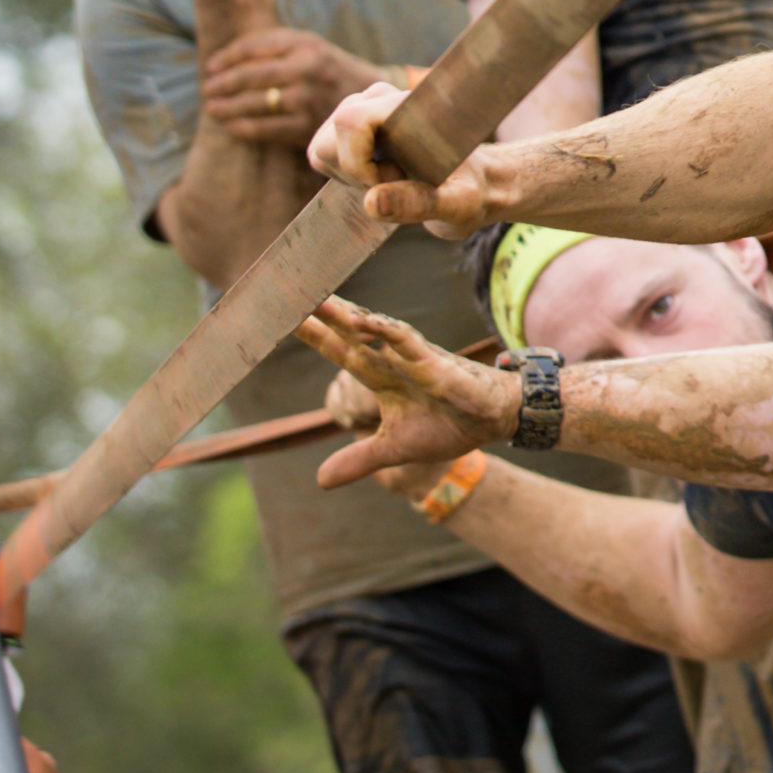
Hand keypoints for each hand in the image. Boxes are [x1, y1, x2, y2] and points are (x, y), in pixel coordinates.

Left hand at [203, 30, 385, 145]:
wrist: (373, 101)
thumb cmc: (329, 71)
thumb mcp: (310, 47)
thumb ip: (273, 46)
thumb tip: (223, 61)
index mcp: (307, 45)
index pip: (254, 47)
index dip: (227, 57)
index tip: (211, 67)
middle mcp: (307, 69)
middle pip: (250, 75)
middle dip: (223, 83)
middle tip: (208, 89)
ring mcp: (308, 99)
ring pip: (254, 103)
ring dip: (227, 107)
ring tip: (213, 108)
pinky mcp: (308, 126)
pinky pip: (265, 128)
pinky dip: (242, 128)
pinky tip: (231, 126)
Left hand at [294, 299, 519, 486]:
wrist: (495, 421)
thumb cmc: (448, 425)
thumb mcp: (395, 448)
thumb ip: (359, 459)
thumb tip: (320, 481)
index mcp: (381, 377)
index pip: (338, 351)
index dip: (311, 334)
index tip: (278, 316)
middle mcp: (393, 361)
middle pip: (347, 334)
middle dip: (318, 315)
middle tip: (286, 290)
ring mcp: (414, 359)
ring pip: (374, 332)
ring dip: (346, 316)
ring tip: (317, 300)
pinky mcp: (438, 365)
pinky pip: (410, 344)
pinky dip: (388, 332)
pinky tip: (366, 321)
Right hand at [309, 81, 498, 235]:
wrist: (476, 185)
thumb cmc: (472, 193)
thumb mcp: (457, 206)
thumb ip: (419, 204)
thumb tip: (371, 202)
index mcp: (411, 107)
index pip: (352, 121)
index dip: (359, 163)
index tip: (392, 182)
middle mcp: (381, 99)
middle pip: (329, 140)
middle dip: (355, 174)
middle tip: (397, 182)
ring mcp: (362, 110)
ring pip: (323, 149)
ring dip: (351, 176)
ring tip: (392, 181)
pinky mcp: (351, 128)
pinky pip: (325, 156)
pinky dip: (346, 176)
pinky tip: (380, 179)